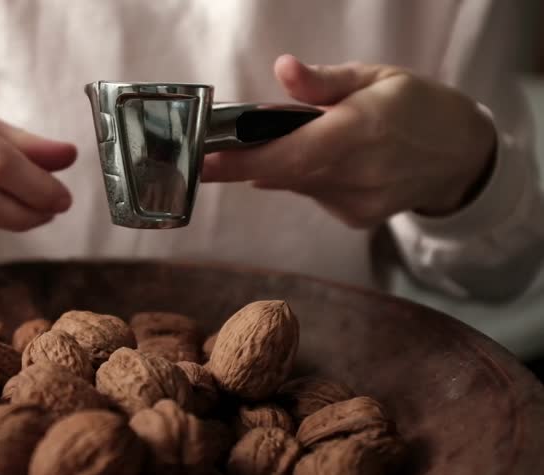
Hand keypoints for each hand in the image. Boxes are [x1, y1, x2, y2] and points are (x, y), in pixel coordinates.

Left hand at [202, 54, 495, 227]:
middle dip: (244, 161)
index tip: (203, 161)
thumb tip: (282, 68)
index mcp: (360, 131)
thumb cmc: (417, 106)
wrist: (460, 155)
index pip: (289, 154)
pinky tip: (330, 160)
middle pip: (282, 172)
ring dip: (285, 162)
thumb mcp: (375, 76)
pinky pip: (313, 193)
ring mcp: (357, 202)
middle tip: (216, 151)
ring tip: (309, 137)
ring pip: (295, 182)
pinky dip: (308, 176)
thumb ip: (323, 81)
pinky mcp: (356, 218)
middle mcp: (357, 174)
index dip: (241, 161)